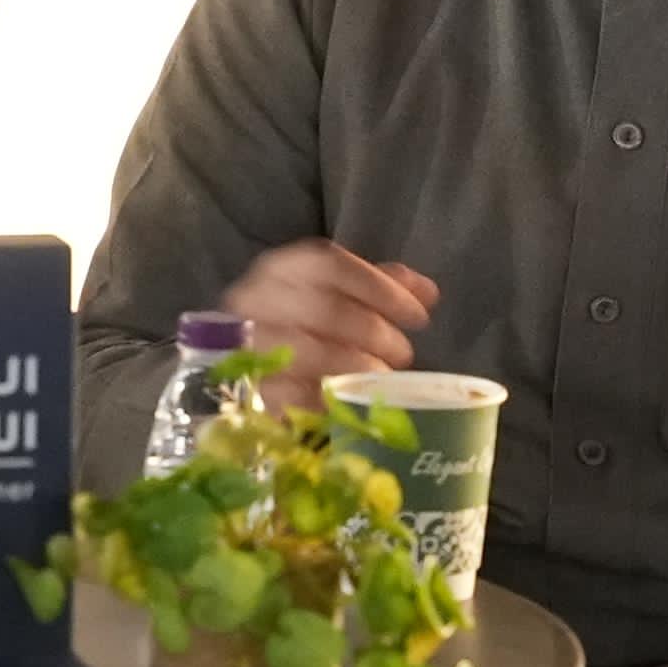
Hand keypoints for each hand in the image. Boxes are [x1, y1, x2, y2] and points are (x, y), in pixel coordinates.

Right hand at [217, 241, 438, 405]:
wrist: (238, 369)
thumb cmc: (300, 326)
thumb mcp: (336, 296)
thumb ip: (380, 287)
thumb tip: (429, 293)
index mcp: (280, 269)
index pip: (329, 264)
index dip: (380, 288)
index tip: (418, 316)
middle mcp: (255, 300)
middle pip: (324, 309)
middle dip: (374, 333)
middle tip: (404, 353)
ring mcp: (246, 346)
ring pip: (308, 352)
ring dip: (356, 366)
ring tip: (382, 377)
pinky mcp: (248, 391)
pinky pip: (294, 395)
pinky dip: (331, 398)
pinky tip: (353, 401)